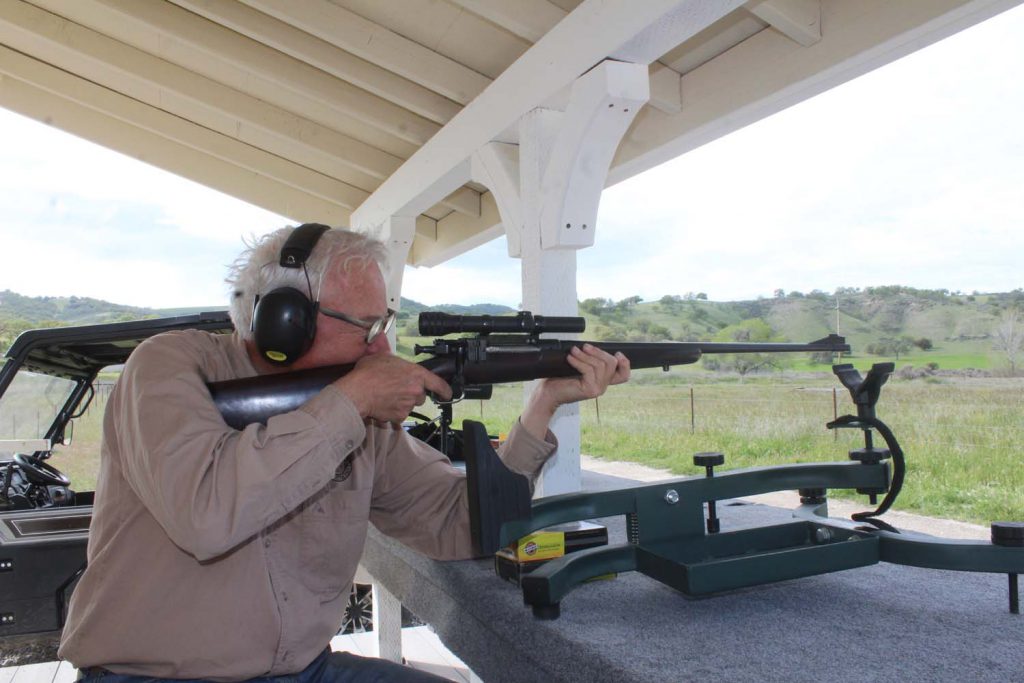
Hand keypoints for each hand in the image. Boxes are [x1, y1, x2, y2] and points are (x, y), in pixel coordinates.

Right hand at [333, 354, 451, 423]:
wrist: (357, 392)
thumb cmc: (368, 374)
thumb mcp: (380, 356)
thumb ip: (387, 350)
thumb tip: (381, 337)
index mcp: (416, 374)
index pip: (438, 383)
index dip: (444, 390)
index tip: (447, 394)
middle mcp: (416, 390)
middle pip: (420, 395)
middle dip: (412, 393)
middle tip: (396, 388)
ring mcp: (409, 404)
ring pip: (410, 405)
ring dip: (402, 402)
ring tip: (387, 395)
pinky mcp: (400, 416)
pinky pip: (400, 415)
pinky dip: (394, 412)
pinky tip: (384, 404)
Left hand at [520, 344, 629, 438]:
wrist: (548, 393)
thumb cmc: (560, 379)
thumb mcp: (578, 367)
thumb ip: (589, 360)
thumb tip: (591, 346)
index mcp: (602, 381)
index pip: (623, 375)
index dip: (625, 364)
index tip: (617, 353)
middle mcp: (602, 386)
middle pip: (612, 364)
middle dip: (598, 352)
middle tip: (585, 346)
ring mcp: (597, 389)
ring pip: (600, 365)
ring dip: (586, 355)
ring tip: (574, 351)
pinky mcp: (590, 390)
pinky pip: (589, 370)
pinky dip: (579, 361)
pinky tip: (570, 358)